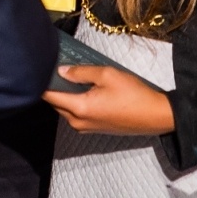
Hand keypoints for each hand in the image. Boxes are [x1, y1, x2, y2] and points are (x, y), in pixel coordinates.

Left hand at [42, 65, 174, 134]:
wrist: (155, 116)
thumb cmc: (133, 93)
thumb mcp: (107, 75)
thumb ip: (81, 72)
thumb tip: (61, 71)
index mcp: (80, 108)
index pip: (50, 97)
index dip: (43, 83)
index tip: (40, 68)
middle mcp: (78, 122)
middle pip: (56, 104)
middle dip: (53, 88)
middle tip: (55, 68)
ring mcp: (86, 128)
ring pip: (66, 110)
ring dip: (64, 95)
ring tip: (69, 75)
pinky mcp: (94, 129)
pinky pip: (76, 115)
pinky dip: (74, 102)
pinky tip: (81, 88)